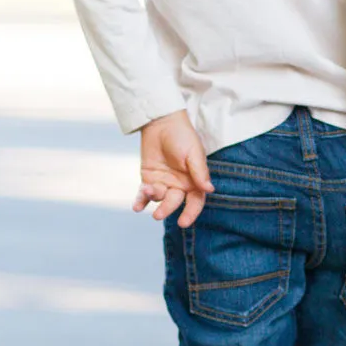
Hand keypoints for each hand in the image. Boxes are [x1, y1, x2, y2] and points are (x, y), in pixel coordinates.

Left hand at [133, 109, 213, 227]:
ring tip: (147, 190)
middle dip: (167, 208)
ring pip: (159, 199)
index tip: (183, 222)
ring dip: (153, 198)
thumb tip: (209, 189)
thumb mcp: (194, 153)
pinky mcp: (149, 180)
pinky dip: (141, 201)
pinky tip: (136, 207)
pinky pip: (145, 195)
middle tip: (158, 215)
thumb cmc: (182, 136)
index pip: (195, 201)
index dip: (191, 213)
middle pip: (175, 202)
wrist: (161, 123)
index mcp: (195, 181)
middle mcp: (180, 186)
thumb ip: (200, 171)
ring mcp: (164, 184)